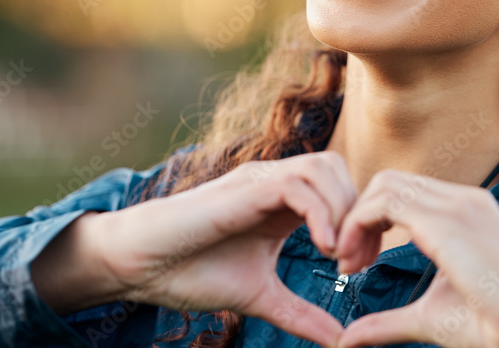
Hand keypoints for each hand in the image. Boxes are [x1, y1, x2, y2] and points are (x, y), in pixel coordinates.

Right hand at [93, 151, 357, 346]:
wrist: (141, 265)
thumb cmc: (191, 271)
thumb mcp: (260, 296)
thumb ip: (299, 313)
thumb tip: (339, 339)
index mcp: (282, 202)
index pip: (339, 187)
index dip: (358, 223)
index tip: (357, 268)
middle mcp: (274, 182)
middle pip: (338, 170)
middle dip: (357, 213)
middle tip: (352, 263)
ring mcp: (258, 180)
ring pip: (323, 167)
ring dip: (342, 210)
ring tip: (337, 257)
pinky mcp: (244, 188)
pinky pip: (297, 184)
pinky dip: (321, 213)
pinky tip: (322, 247)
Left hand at [333, 169, 498, 347]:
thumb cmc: (492, 325)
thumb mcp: (429, 316)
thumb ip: (388, 322)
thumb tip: (350, 339)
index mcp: (463, 212)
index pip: (402, 193)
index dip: (370, 221)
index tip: (358, 261)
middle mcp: (461, 199)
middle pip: (389, 183)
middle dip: (358, 217)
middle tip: (347, 261)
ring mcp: (457, 204)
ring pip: (384, 186)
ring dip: (354, 220)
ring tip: (348, 262)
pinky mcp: (448, 221)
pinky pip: (386, 203)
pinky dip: (358, 223)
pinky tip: (356, 259)